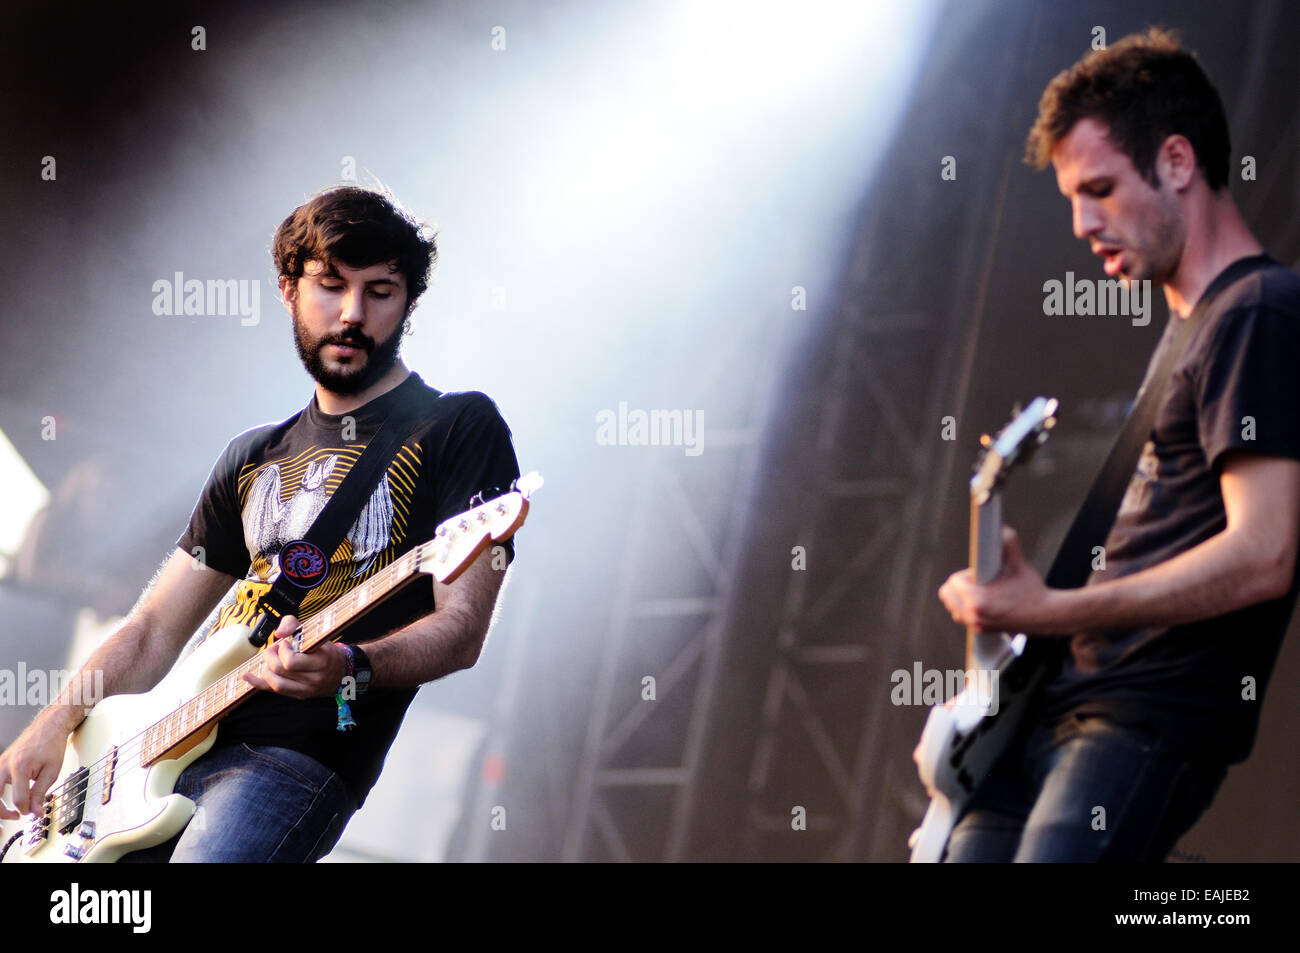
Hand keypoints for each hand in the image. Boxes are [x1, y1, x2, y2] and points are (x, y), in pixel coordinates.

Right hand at [0, 715, 74, 818]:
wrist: (48, 727)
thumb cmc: (51, 744)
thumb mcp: (52, 771)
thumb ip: (41, 793)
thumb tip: (36, 811)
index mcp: (20, 767)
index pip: (18, 798)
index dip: (26, 809)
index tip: (33, 812)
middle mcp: (5, 765)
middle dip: (3, 812)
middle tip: (16, 816)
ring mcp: (0, 763)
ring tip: (10, 810)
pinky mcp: (0, 763)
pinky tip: (9, 796)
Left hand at [243, 615, 347, 698]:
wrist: (342, 670)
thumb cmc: (325, 650)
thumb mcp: (314, 632)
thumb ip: (293, 624)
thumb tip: (278, 633)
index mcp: (320, 660)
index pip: (292, 661)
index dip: (282, 651)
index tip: (285, 644)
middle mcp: (314, 677)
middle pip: (281, 670)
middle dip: (271, 656)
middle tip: (275, 649)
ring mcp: (307, 689)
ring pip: (276, 683)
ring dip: (267, 669)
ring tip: (271, 661)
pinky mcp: (300, 695)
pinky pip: (275, 691)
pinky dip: (258, 683)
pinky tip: (247, 677)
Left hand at [937, 526, 1061, 633]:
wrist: (1047, 615)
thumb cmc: (1033, 591)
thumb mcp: (1019, 565)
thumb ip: (1009, 544)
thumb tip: (1002, 529)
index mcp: (978, 600)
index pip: (953, 582)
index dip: (965, 574)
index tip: (978, 573)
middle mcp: (974, 615)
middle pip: (947, 595)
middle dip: (958, 586)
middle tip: (975, 581)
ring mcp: (977, 625)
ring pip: (953, 608)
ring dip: (961, 598)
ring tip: (978, 591)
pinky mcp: (982, 631)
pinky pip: (963, 617)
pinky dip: (967, 609)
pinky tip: (982, 601)